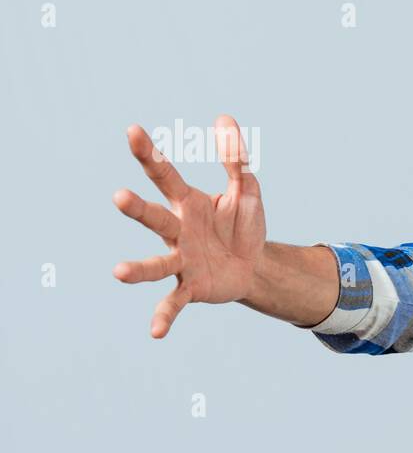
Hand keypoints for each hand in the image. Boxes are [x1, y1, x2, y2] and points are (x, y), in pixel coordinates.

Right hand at [113, 115, 266, 337]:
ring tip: (118, 272)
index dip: (149, 153)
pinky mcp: (192, 286)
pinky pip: (175, 302)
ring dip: (138, 269)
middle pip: (154, 217)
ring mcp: (181, 260)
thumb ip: (236, 158)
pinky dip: (164, 316)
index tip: (132, 131)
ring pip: (156, 263)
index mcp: (188, 203)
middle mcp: (177, 231)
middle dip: (137, 209)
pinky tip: (155, 333)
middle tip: (119, 197)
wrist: (253, 265)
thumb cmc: (240, 223)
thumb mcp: (246, 189)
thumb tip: (224, 119)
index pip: (164, 174)